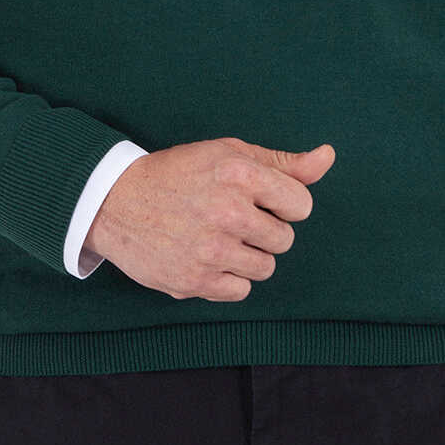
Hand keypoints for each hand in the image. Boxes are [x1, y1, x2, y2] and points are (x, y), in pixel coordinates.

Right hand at [85, 137, 335, 301]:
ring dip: (248, 255)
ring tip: (217, 236)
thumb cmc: (180, 173)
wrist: (116, 201)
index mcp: (239, 173)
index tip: (261, 200)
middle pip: (284, 239)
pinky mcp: (195, 280)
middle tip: (231, 217)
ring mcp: (211, 249)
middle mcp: (227, 211)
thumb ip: (283, 163)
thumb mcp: (229, 154)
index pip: (301, 204)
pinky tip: (206, 257)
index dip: (284, 203)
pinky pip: (241, 291)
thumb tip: (328, 156)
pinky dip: (228, 278)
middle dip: (265, 230)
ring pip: (265, 267)